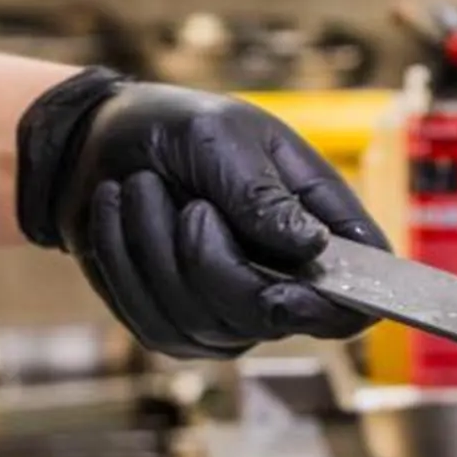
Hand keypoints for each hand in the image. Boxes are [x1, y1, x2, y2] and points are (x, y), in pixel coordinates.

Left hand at [17, 73, 384, 355]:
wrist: (101, 140)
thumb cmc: (179, 129)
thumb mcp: (224, 138)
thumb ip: (264, 194)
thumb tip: (313, 247)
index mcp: (320, 228)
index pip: (355, 297)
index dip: (333, 308)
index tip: (284, 289)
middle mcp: (282, 282)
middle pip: (270, 316)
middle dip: (214, 260)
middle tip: (191, 204)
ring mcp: (228, 313)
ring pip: (204, 320)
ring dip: (157, 247)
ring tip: (141, 186)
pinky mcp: (172, 327)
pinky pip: (152, 320)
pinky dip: (124, 259)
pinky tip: (118, 212)